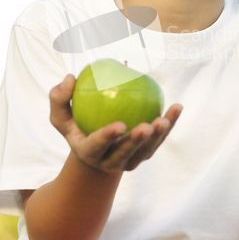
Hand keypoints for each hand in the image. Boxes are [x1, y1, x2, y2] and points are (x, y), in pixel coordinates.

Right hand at [49, 74, 182, 172]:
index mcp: (89, 153)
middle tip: (147, 127)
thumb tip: (70, 78)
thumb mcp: (60, 116)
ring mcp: (131, 160)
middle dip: (137, 143)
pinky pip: (160, 139)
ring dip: (158, 136)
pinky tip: (177, 106)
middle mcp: (111, 162)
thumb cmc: (76, 127)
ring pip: (146, 150)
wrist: (95, 149)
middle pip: (125, 155)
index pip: (97, 146)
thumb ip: (59, 98)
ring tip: (165, 118)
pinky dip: (170, 124)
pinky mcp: (145, 153)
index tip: (119, 125)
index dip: (107, 138)